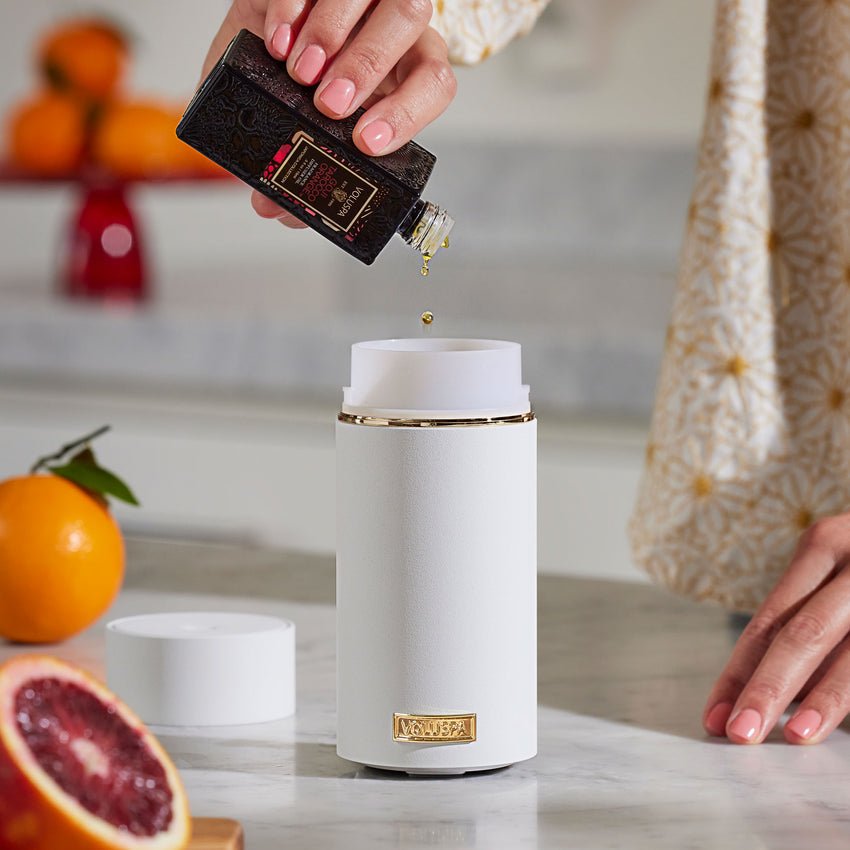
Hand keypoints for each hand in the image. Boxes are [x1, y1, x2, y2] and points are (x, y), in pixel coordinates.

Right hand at [202, 0, 455, 228]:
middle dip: (366, 66)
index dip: (407, 112)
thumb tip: (272, 208)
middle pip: (408, 21)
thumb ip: (301, 165)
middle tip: (327, 104)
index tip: (366, 141)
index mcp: (408, 69)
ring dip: (333, 35)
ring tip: (298, 73)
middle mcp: (396, 24)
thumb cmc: (305, 87)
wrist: (273, 27)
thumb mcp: (306, 125)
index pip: (434, 83)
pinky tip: (276, 41)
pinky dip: (293, 8)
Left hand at [703, 514, 849, 743]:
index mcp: (822, 547)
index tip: (714, 715)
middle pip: (803, 634)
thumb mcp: (836, 571)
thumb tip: (758, 692)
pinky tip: (834, 720)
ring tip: (795, 736)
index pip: (767, 620)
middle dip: (768, 687)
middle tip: (740, 732)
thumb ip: (805, 620)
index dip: (738, 672)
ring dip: (823, 699)